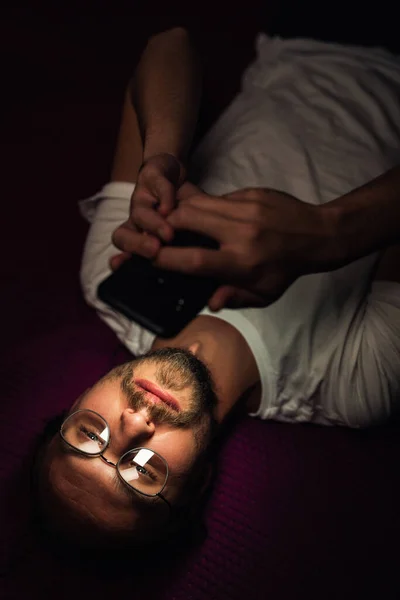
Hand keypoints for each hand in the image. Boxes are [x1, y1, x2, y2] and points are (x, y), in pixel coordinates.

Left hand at [111, 153, 184, 268]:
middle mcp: (136, 221)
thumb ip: (185, 260)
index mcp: (139, 238)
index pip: (125, 256)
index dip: (123, 263)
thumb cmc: (180, 212)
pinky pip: (156, 187)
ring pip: (139, 214)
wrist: (171, 172)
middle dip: (137, 245)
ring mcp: (142, 198)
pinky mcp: (151, 177)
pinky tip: (171, 208)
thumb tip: (205, 291)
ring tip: (168, 235)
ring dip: (152, 224)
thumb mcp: (184, 238)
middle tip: (155, 251)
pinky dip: (163, 198)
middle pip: (123, 236)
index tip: (123, 270)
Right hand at [151, 186, 332, 308]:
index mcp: (242, 262)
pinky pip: (216, 197)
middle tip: (160, 233)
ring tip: (176, 222)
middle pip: (187, 219)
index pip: (194, 259)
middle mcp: (240, 232)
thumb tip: (210, 302)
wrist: (318, 235)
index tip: (152, 259)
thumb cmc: (287, 269)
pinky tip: (206, 216)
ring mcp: (245, 209)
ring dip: (180, 212)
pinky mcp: (250, 193)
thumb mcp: (264, 293)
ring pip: (197, 202)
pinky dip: (204, 206)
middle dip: (165, 225)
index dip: (166, 258)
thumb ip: (235, 297)